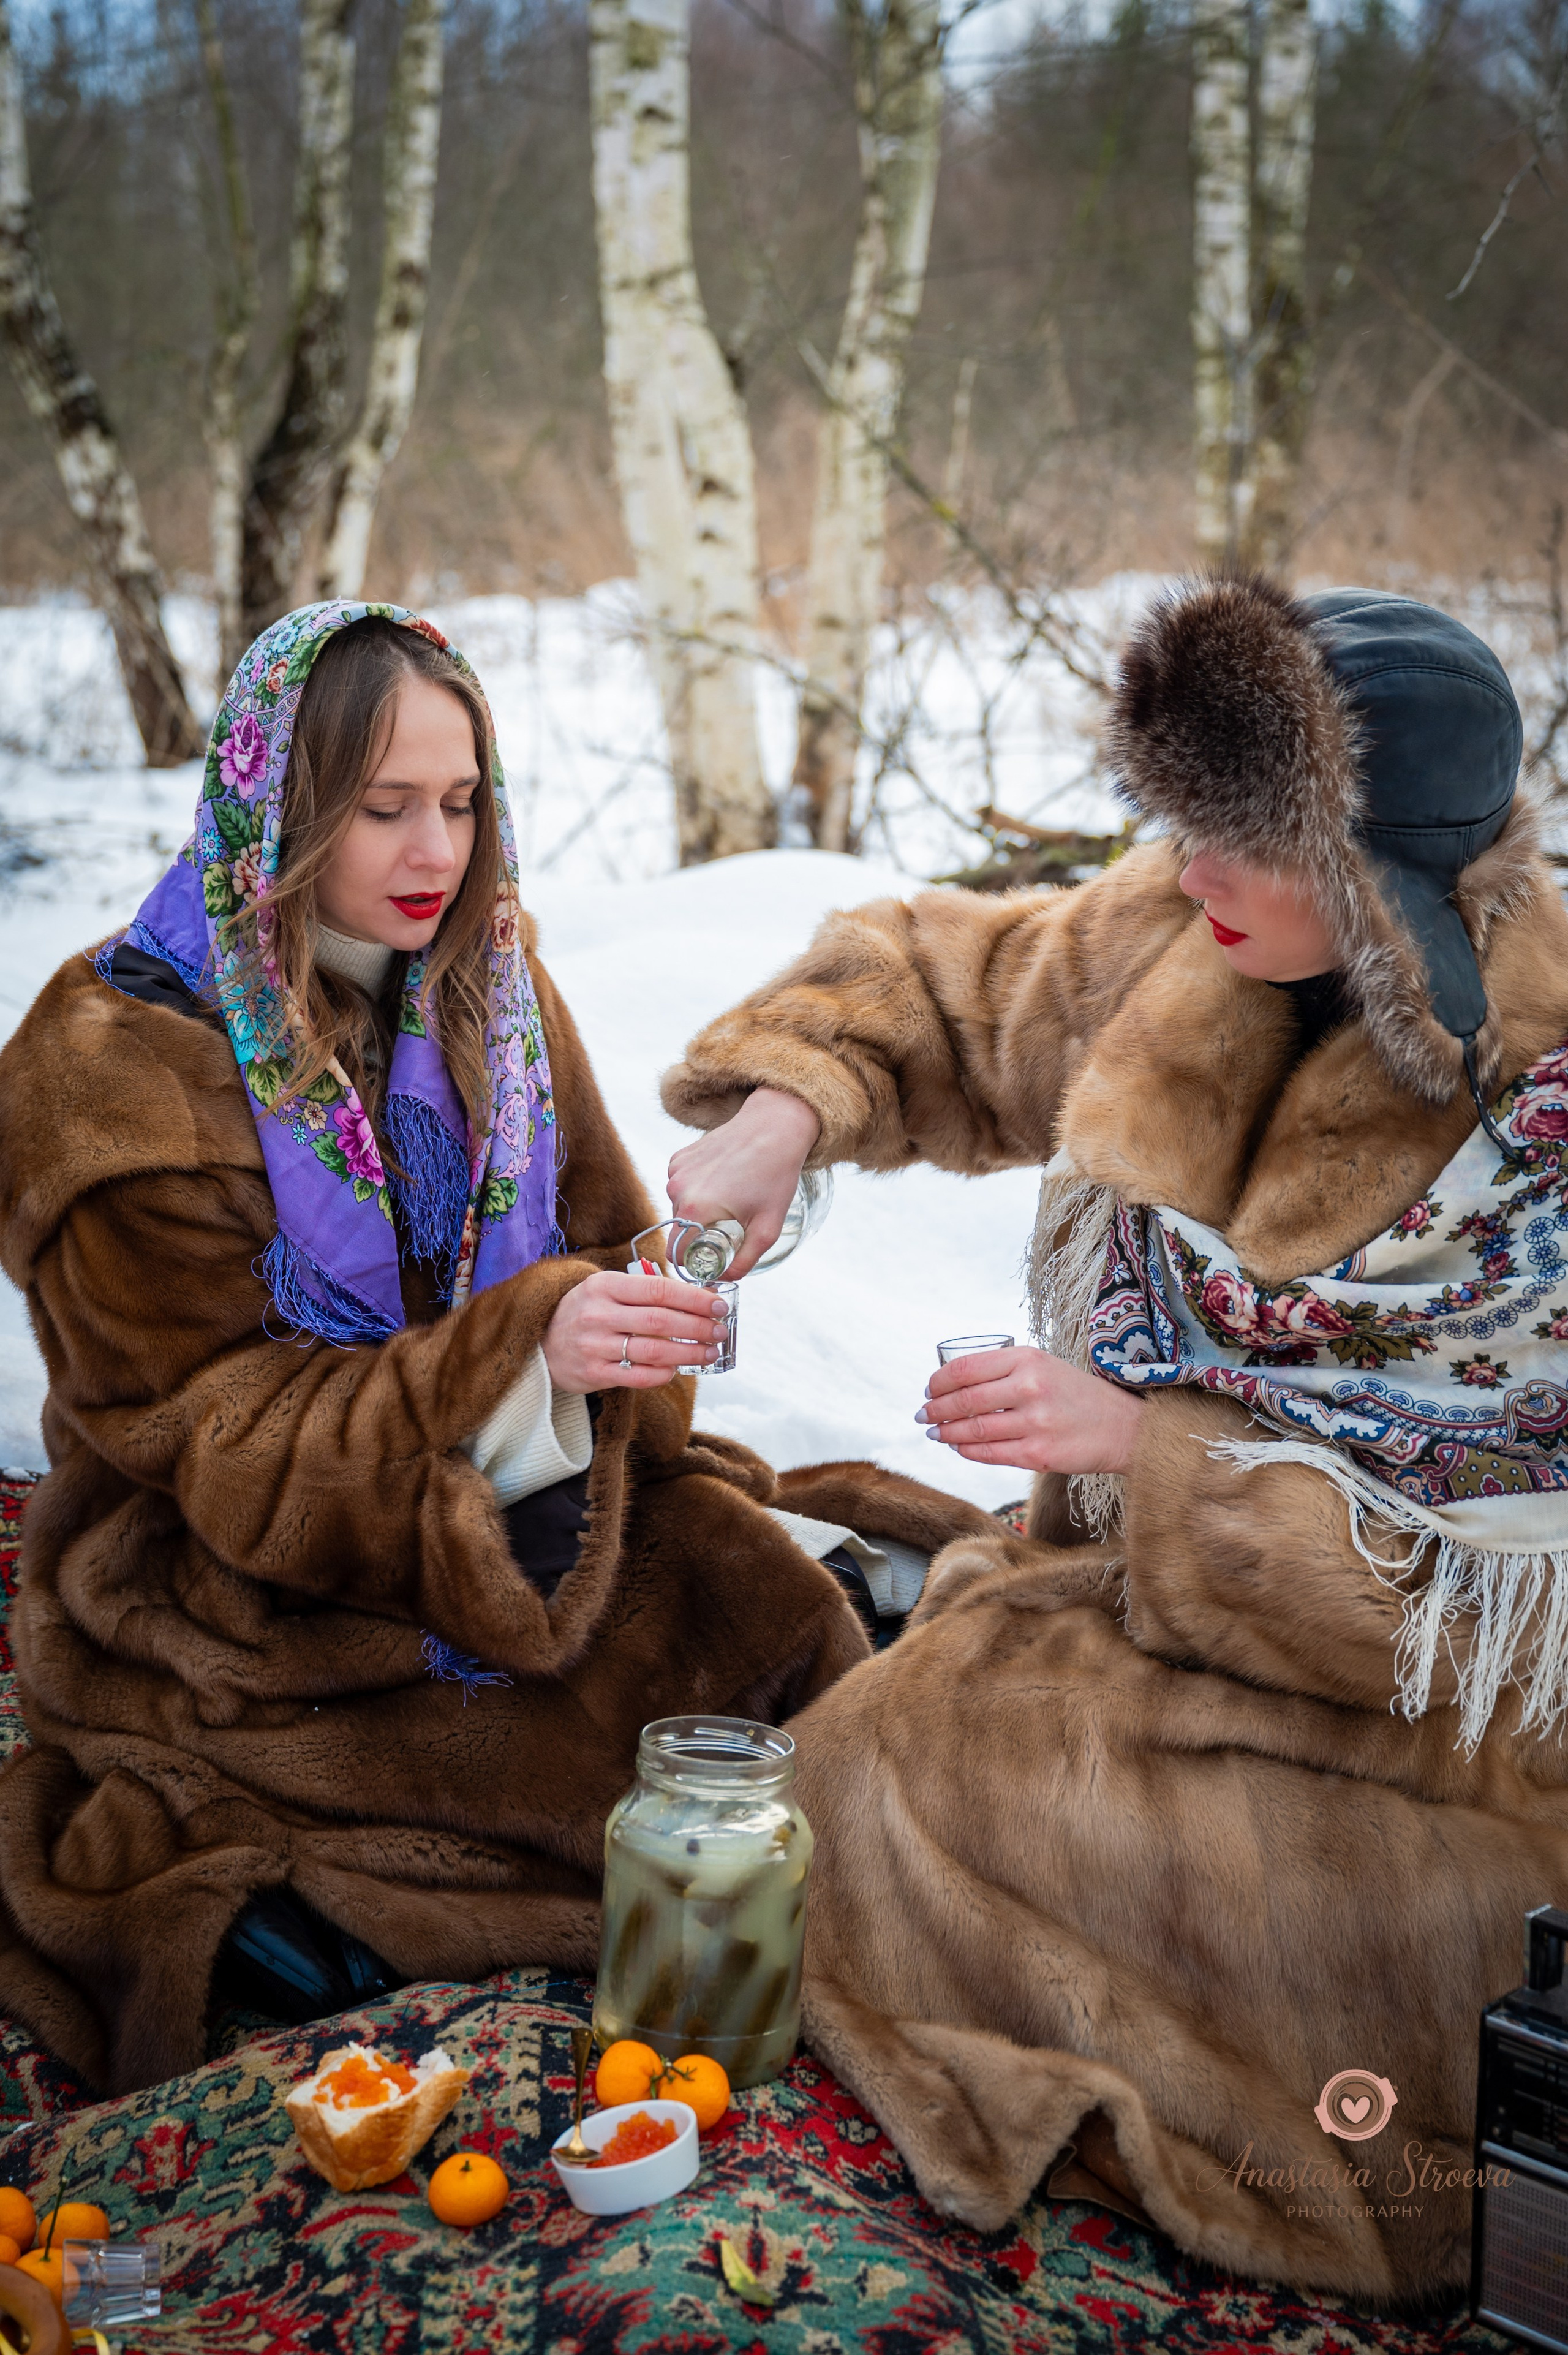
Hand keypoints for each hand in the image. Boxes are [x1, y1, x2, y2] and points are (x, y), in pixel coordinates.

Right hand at [542, 1270, 728, 1391]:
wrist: (540, 1343)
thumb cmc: (585, 1312)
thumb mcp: (607, 1290)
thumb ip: (645, 1291)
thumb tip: (699, 1298)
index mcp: (605, 1286)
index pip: (659, 1290)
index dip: (694, 1299)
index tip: (719, 1306)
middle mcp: (598, 1314)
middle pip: (661, 1321)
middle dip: (698, 1326)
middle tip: (721, 1331)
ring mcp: (594, 1346)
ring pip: (654, 1351)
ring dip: (689, 1353)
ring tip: (710, 1352)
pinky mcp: (593, 1374)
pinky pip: (639, 1377)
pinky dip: (664, 1374)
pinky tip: (678, 1369)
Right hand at [666, 1086, 821, 1277]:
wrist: (774, 1126)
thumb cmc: (775, 1175)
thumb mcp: (767, 1227)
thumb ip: (745, 1261)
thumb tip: (725, 1279)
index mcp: (694, 1210)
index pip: (677, 1254)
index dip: (694, 1264)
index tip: (713, 1259)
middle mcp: (677, 1189)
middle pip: (679, 1231)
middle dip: (699, 1235)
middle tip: (730, 1227)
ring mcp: (675, 1171)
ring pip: (679, 1208)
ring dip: (699, 1211)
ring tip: (731, 1198)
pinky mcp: (678, 1157)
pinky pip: (682, 1186)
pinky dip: (697, 1190)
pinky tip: (723, 1179)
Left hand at [916, 1345, 1143, 1473]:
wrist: (1125, 1428)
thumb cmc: (1078, 1396)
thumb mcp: (1045, 1366)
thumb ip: (1005, 1370)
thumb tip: (955, 1384)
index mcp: (1028, 1359)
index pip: (966, 1369)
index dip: (938, 1382)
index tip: (929, 1390)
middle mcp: (1030, 1387)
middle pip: (964, 1400)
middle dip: (936, 1410)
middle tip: (923, 1414)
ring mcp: (1035, 1422)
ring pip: (973, 1430)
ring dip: (946, 1433)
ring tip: (935, 1433)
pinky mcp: (1038, 1454)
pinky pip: (989, 1454)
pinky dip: (967, 1451)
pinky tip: (958, 1448)